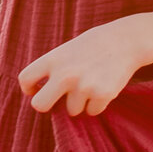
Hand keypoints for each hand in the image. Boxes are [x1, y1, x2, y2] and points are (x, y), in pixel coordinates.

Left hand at [18, 17, 152, 116]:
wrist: (127, 40)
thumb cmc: (94, 45)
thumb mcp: (67, 50)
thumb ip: (53, 70)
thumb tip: (41, 96)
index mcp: (53, 59)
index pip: (25, 79)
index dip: (29, 88)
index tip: (36, 90)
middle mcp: (65, 74)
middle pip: (39, 105)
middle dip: (47, 106)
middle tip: (57, 102)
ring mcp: (83, 86)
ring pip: (72, 110)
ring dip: (80, 103)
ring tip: (92, 84)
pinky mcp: (102, 94)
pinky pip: (92, 111)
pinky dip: (97, 104)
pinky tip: (104, 87)